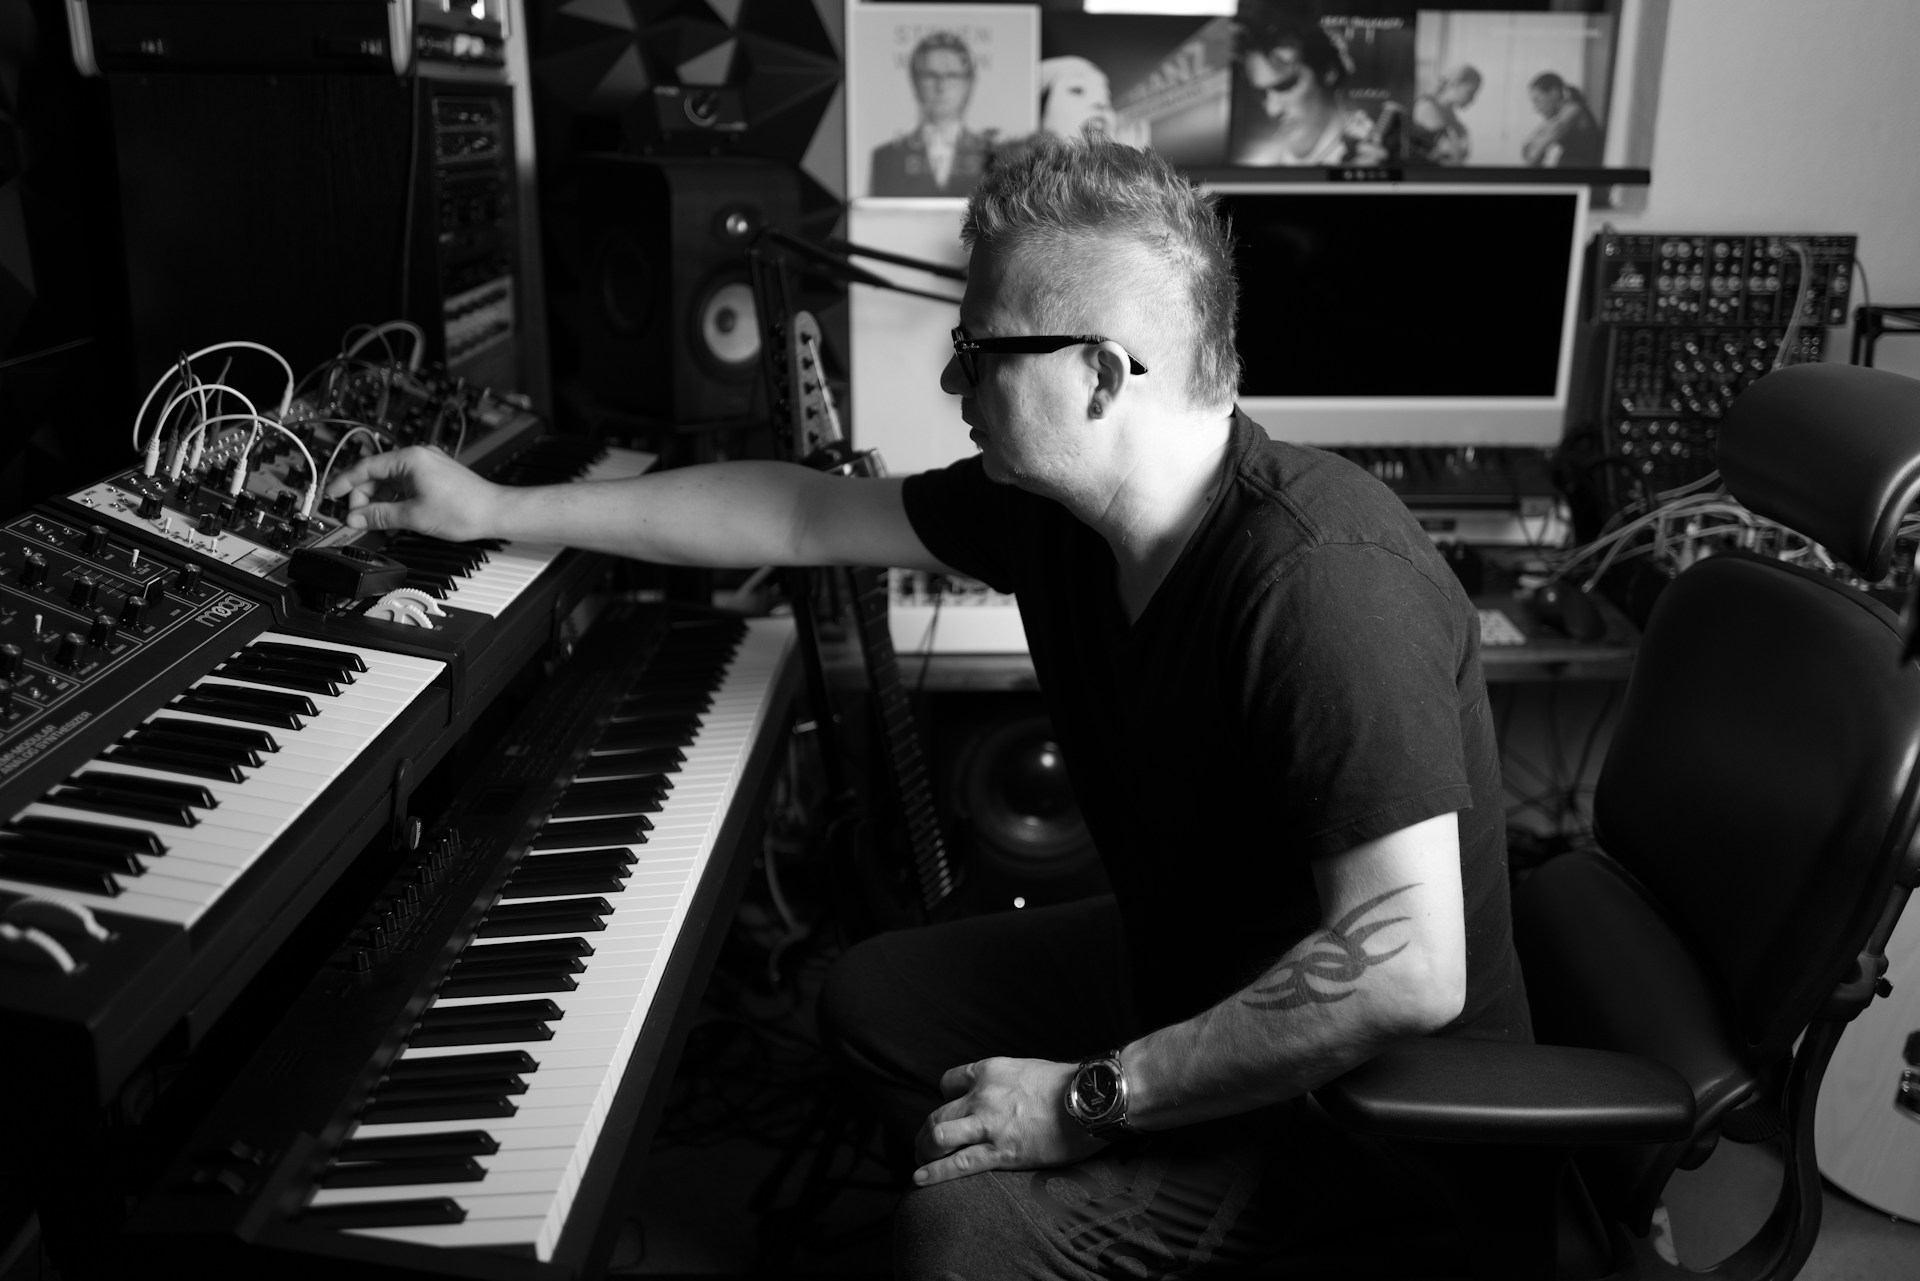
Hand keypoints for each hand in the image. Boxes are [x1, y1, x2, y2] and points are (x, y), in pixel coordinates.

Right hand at [326, 445, 500, 541]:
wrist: (496, 512)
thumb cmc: (465, 509)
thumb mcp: (414, 516)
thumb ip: (380, 516)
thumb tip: (356, 518)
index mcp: (410, 458)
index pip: (366, 467)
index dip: (345, 482)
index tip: (331, 496)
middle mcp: (418, 457)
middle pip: (377, 474)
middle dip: (364, 497)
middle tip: (356, 518)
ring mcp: (427, 466)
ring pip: (391, 482)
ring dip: (380, 501)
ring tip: (374, 522)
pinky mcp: (434, 477)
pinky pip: (406, 486)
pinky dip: (395, 501)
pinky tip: (391, 518)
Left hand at [911, 1057, 1101, 1187]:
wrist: (1092, 1099)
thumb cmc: (1068, 1086)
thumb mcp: (1028, 1070)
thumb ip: (1007, 1083)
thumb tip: (1004, 1097)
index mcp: (989, 1071)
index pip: (947, 1083)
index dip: (946, 1100)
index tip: (952, 1112)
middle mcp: (982, 1095)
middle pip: (936, 1114)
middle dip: (926, 1133)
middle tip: (926, 1145)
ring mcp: (989, 1123)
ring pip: (937, 1136)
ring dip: (925, 1151)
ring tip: (924, 1162)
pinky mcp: (1001, 1151)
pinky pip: (958, 1164)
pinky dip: (934, 1173)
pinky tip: (919, 1179)